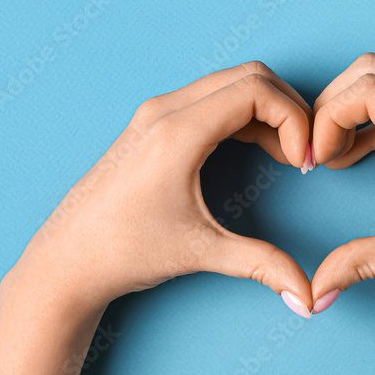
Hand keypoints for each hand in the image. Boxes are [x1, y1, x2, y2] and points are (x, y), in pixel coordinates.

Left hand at [5, 61, 317, 333]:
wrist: (66, 261)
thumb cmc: (123, 252)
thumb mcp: (201, 252)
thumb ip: (262, 266)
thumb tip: (308, 298)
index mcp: (177, 132)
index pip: (257, 90)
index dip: (295, 119)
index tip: (304, 162)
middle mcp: (164, 111)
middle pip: (249, 76)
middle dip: (288, 109)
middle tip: (303, 155)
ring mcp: (155, 114)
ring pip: (230, 84)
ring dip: (267, 111)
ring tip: (285, 157)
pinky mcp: (152, 125)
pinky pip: (211, 99)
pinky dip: (244, 115)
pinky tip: (257, 152)